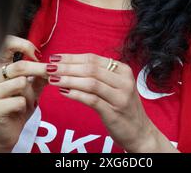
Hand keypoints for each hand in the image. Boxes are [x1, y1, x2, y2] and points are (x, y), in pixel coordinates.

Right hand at [0, 36, 47, 152]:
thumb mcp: (32, 87)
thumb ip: (40, 74)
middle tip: (52, 74)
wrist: (6, 132)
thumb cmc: (18, 105)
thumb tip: (53, 63)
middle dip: (40, 69)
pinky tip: (20, 111)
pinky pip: (19, 101)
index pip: (7, 44)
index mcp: (0, 66)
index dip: (24, 45)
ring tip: (29, 102)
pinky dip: (26, 106)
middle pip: (20, 66)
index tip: (38, 55)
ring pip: (21, 83)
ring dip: (31, 94)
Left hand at [46, 53, 178, 152]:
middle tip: (49, 67)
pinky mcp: (114, 112)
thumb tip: (69, 64)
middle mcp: (123, 80)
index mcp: (123, 69)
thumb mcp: (115, 86)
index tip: (55, 57)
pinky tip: (63, 92)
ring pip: (90, 83)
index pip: (93, 58)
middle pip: (90, 68)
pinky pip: (91, 100)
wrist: (140, 132)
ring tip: (52, 79)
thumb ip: (98, 75)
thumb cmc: (122, 106)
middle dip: (67, 66)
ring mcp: (120, 96)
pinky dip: (76, 94)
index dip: (72, 57)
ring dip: (69, 79)